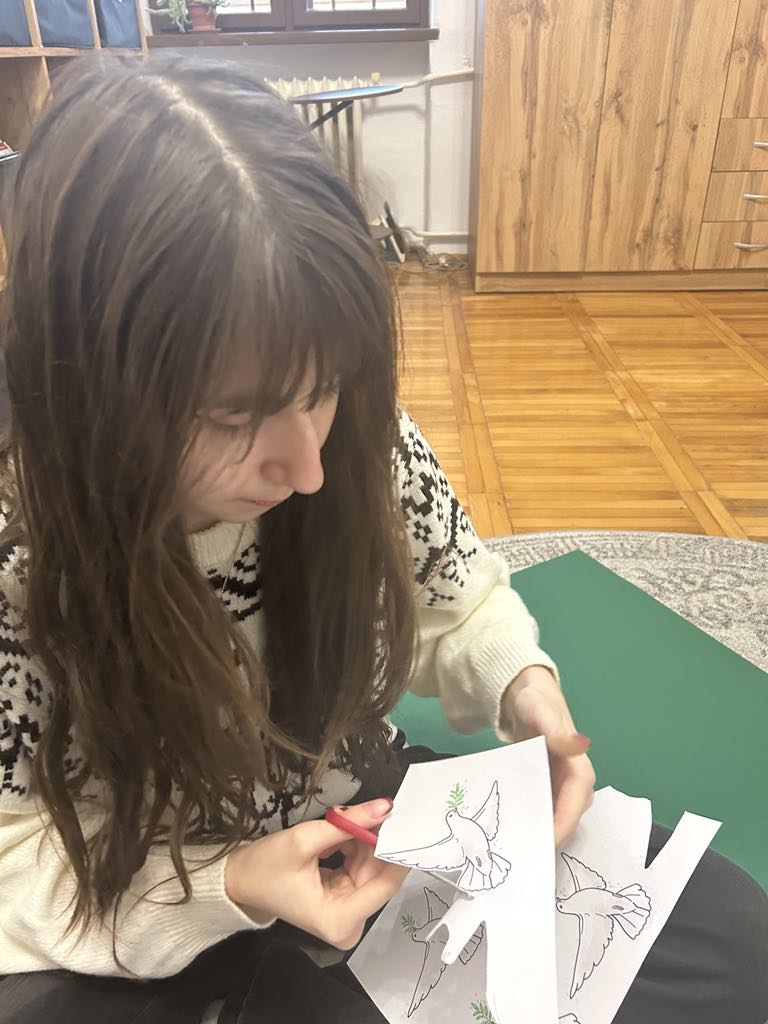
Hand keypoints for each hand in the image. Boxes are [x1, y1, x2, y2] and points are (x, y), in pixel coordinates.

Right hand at [224, 798, 407, 948]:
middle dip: (377, 840)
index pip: (386, 883)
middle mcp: (349, 924)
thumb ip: (349, 823)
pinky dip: (355, 847)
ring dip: (364, 840)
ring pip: (371, 868)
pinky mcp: (342, 903)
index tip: (402, 818)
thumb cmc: (266, 866)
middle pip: (379, 875)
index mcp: (341, 920)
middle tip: (374, 808)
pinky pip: (360, 870)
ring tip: (348, 818)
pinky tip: (342, 832)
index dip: (395, 849)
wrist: (238, 881)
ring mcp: (347, 915)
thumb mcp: (305, 840)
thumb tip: (385, 806)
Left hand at [500, 666, 594, 845]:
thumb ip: (556, 730)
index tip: (546, 842)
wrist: (525, 696)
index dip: (564, 823)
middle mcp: (573, 782)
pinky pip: (542, 810)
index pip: (577, 802)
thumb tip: (581, 743)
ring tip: (514, 849)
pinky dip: (530, 821)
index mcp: (578, 766)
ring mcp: (559, 787)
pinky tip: (510, 831)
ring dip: (539, 832)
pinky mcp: (545, 788)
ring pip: (554, 817)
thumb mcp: (541, 711)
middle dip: (549, 835)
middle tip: (524, 854)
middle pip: (567, 816)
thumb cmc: (535, 701)